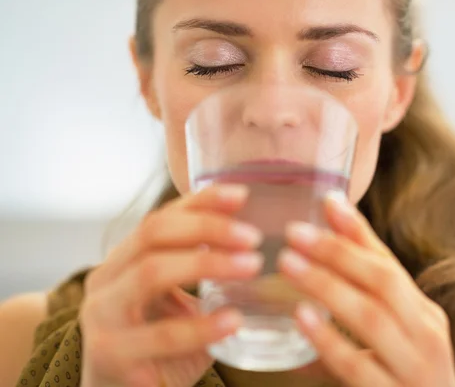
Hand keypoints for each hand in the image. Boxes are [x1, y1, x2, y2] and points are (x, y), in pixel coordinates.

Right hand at [80, 185, 263, 386]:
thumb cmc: (156, 343)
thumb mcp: (176, 299)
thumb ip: (198, 266)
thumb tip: (248, 232)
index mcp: (122, 261)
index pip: (161, 218)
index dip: (201, 202)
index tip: (242, 194)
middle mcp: (105, 281)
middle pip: (154, 234)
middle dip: (208, 228)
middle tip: (253, 237)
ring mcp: (104, 318)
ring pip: (151, 272)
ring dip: (208, 263)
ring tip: (252, 266)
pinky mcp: (114, 356)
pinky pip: (162, 335)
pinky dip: (202, 325)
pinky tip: (234, 320)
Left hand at [279, 194, 454, 386]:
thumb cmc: (405, 380)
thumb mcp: (390, 338)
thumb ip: (357, 307)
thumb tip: (313, 276)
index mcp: (423, 314)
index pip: (390, 264)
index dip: (357, 232)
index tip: (327, 201)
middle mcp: (427, 335)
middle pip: (384, 282)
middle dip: (338, 252)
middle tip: (296, 233)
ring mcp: (416, 369)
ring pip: (372, 318)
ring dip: (328, 286)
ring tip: (289, 263)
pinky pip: (358, 366)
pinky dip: (329, 340)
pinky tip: (302, 318)